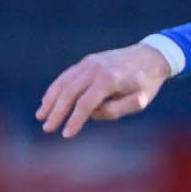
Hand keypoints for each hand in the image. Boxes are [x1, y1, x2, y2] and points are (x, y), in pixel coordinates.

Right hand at [37, 43, 172, 137]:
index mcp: (109, 80)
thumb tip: (92, 113)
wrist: (150, 57)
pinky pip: (66, 76)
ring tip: (41, 116)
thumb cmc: (146, 84)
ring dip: (50, 100)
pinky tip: (47, 100)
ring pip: (63, 83)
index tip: (66, 135)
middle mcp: (95, 69)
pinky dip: (55, 88)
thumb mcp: (140, 100)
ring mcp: (88, 63)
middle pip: (69, 93)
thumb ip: (116, 109)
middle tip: (47, 129)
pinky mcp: (86, 61)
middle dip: (56, 112)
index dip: (75, 120)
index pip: (86, 104)